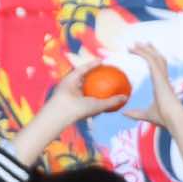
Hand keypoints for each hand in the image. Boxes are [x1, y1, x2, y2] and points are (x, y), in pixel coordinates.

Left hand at [13, 65, 129, 166]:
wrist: (57, 119)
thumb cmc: (74, 108)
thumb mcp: (94, 104)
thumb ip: (110, 101)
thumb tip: (125, 98)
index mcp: (71, 80)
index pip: (84, 68)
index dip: (93, 64)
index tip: (102, 61)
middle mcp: (67, 86)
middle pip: (80, 77)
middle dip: (89, 75)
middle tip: (100, 73)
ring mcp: (64, 95)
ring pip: (77, 89)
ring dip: (86, 88)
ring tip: (97, 88)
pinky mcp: (64, 105)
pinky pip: (76, 101)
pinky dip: (85, 101)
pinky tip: (93, 107)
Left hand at [123, 43, 182, 132]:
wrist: (173, 117)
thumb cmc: (164, 118)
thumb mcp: (146, 115)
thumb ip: (136, 113)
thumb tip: (124, 113)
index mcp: (162, 86)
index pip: (158, 69)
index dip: (153, 61)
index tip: (147, 55)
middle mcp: (164, 78)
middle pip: (158, 59)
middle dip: (150, 50)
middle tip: (142, 43)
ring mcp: (162, 76)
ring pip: (154, 57)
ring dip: (145, 49)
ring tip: (135, 43)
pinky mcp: (159, 76)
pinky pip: (150, 60)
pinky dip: (143, 53)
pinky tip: (134, 49)